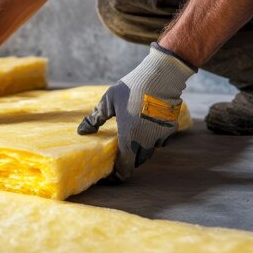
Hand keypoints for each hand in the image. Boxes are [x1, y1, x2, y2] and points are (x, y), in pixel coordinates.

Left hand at [77, 43, 195, 180]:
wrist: (162, 76)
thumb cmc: (132, 87)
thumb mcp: (109, 101)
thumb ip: (95, 118)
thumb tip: (82, 131)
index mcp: (129, 138)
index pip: (124, 169)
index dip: (117, 176)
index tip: (110, 174)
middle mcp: (146, 142)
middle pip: (136, 162)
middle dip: (127, 160)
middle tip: (117, 152)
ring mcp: (160, 136)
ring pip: (149, 152)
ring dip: (140, 151)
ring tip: (131, 140)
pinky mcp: (171, 129)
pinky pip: (160, 142)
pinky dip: (152, 140)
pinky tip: (146, 128)